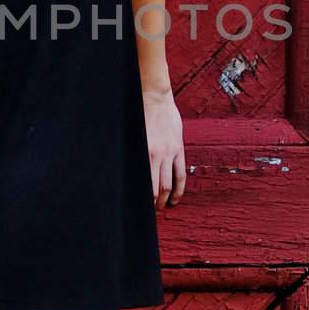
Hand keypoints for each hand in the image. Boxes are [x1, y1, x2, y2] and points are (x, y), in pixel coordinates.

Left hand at [142, 84, 186, 209]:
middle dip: (153, 203)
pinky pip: (180, 173)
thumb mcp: (131, 136)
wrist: (154, 97)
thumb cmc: (138, 114)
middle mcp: (156, 155)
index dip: (142, 199)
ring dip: (165, 199)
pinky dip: (179, 189)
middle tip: (149, 212)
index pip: (143, 184)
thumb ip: (133, 154)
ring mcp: (169, 153)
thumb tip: (128, 172)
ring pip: (168, 184)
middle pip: (156, 188)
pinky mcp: (178, 149)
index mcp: (143, 153)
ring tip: (161, 207)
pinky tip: (174, 198)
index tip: (137, 208)